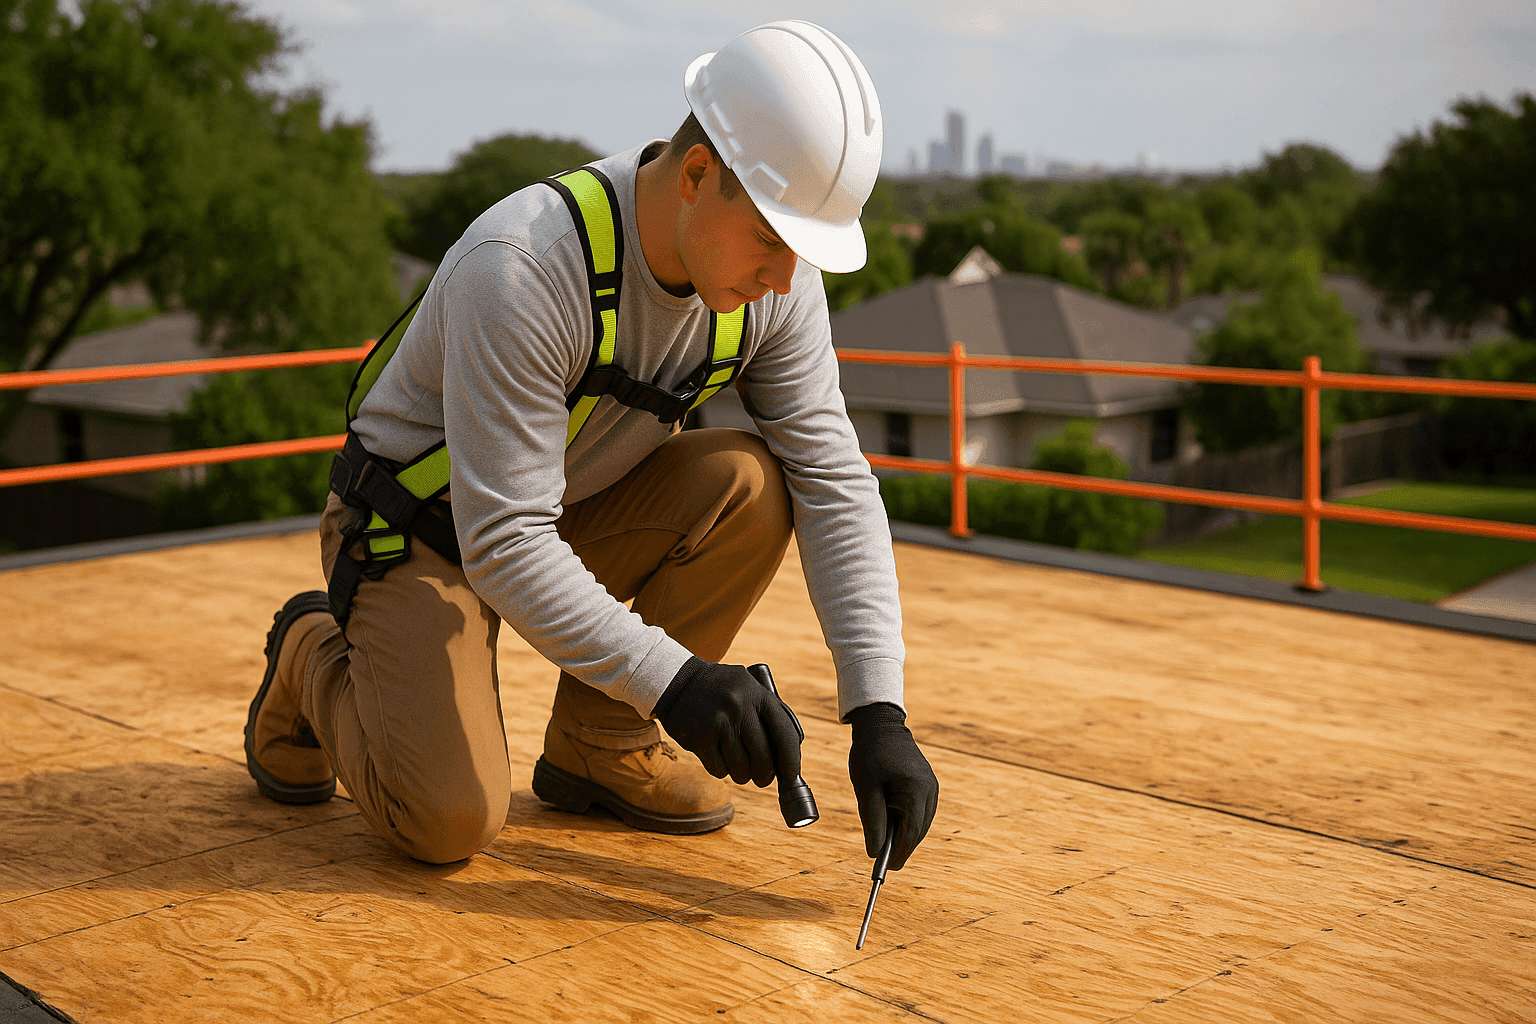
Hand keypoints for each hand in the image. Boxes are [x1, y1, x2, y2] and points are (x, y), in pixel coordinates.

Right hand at [652, 656, 802, 787]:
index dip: (791, 758)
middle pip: (763, 757)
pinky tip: (718, 758)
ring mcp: (718, 722)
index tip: (791, 774)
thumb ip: (767, 714)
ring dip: (742, 774)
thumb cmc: (720, 690)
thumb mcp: (747, 688)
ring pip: (740, 768)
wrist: (677, 680)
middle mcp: (739, 706)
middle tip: (763, 779)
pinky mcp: (699, 736)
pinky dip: (721, 769)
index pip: (784, 732)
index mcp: (757, 694)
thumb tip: (788, 756)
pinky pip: (719, 769)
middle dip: (765, 775)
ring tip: (738, 767)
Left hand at [847, 702, 938, 870]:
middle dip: (901, 847)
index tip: (883, 870)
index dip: (897, 854)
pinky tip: (892, 826)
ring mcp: (931, 788)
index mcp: (916, 791)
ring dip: (904, 836)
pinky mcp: (928, 785)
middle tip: (882, 862)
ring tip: (885, 846)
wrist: (881, 725)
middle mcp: (930, 791)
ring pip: (920, 823)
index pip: (910, 833)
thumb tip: (875, 852)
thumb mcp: (866, 789)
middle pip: (918, 831)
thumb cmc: (870, 754)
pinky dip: (907, 822)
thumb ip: (872, 821)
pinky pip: (920, 812)